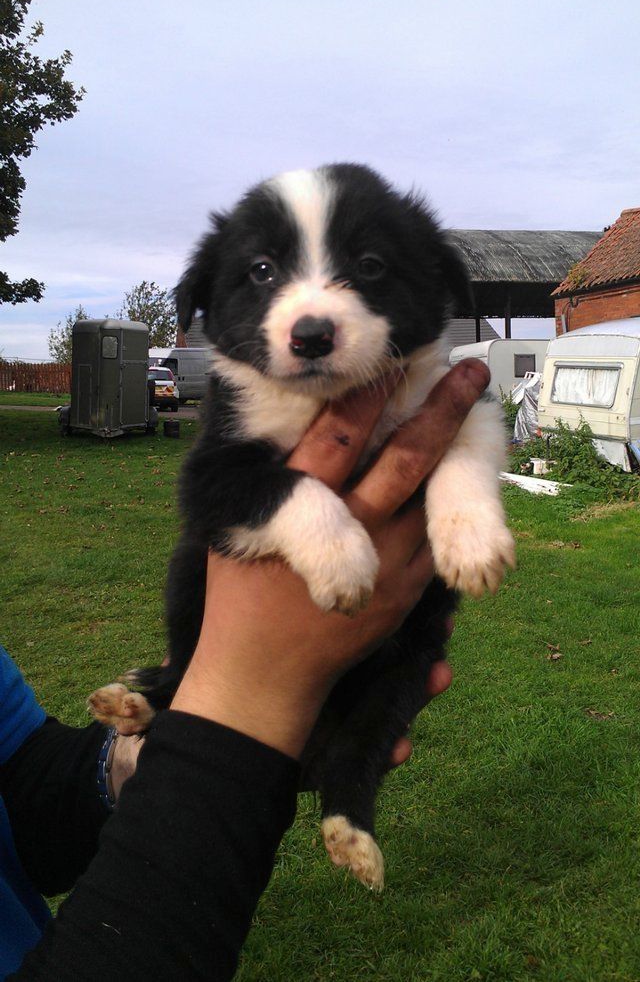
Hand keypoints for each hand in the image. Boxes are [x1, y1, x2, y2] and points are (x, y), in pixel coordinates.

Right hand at [171, 360, 489, 757]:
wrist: (264, 676)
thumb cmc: (241, 594)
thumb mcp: (237, 528)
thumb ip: (265, 477)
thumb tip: (288, 416)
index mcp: (298, 504)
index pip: (336, 437)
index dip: (369, 395)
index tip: (393, 358)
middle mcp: (349, 527)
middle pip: (402, 460)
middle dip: (439, 411)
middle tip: (467, 373)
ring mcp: (385, 563)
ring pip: (429, 496)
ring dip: (455, 451)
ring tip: (477, 414)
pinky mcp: (406, 593)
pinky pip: (434, 540)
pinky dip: (451, 505)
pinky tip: (467, 472)